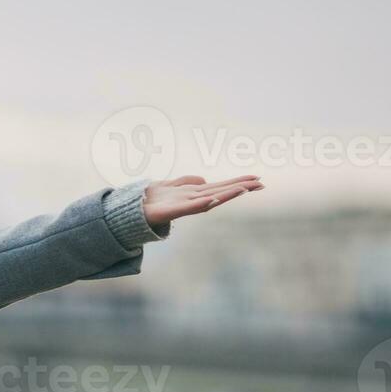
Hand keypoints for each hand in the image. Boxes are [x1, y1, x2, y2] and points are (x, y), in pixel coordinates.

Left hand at [143, 174, 264, 225]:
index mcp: (193, 194)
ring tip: (244, 189)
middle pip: (220, 192)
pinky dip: (200, 204)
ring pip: (208, 199)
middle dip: (240, 188)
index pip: (220, 187)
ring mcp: (181, 207)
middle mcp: (191, 200)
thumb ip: (186, 181)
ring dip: (226, 195)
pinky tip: (212, 200)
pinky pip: (186, 208)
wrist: (129, 210)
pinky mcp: (168, 212)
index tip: (256, 179)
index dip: (237, 183)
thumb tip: (203, 179)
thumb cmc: (150, 200)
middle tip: (261, 184)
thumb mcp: (171, 185)